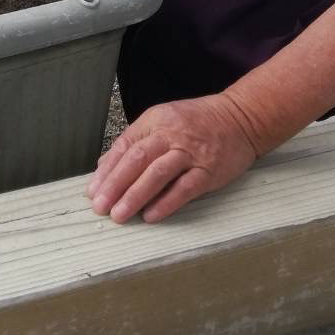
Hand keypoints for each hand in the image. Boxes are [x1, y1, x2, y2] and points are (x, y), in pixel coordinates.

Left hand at [86, 95, 258, 223]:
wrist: (241, 118)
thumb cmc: (198, 121)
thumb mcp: (163, 120)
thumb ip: (135, 141)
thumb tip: (105, 165)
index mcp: (155, 121)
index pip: (125, 146)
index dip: (107, 170)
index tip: (93, 190)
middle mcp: (171, 135)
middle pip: (137, 160)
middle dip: (115, 185)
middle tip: (101, 207)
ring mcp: (191, 153)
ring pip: (157, 174)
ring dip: (135, 196)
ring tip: (120, 215)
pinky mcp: (209, 171)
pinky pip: (184, 188)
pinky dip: (166, 203)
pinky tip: (151, 216)